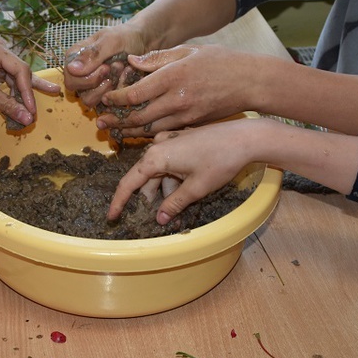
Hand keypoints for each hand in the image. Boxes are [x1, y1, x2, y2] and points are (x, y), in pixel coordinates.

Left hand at [0, 33, 59, 124]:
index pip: (20, 69)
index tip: (32, 110)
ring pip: (16, 75)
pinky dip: (14, 91)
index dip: (28, 91)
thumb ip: (6, 104)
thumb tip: (28, 118)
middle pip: (20, 70)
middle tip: (54, 93)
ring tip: (47, 95)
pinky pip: (7, 79)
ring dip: (24, 91)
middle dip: (30, 88)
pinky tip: (26, 100)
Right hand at [63, 22, 147, 106]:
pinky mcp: (104, 93)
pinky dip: (117, 94)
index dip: (88, 78)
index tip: (106, 67)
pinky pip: (105, 103)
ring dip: (108, 89)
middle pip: (80, 93)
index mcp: (74, 58)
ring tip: (120, 73)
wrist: (143, 41)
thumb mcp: (111, 40)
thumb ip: (92, 54)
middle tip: (116, 67)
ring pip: (90, 100)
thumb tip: (71, 69)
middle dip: (100, 83)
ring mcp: (91, 85)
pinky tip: (124, 79)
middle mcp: (80, 74)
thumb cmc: (125, 37)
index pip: (71, 80)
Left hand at [96, 44, 251, 136]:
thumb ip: (158, 58)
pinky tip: (137, 133)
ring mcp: (186, 115)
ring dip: (129, 131)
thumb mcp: (188, 50)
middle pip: (139, 116)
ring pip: (150, 129)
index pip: (136, 93)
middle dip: (116, 120)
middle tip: (100, 121)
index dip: (116, 98)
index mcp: (174, 77)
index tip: (105, 98)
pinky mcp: (193, 125)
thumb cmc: (221, 61)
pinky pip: (165, 132)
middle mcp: (177, 99)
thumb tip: (131, 61)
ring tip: (112, 131)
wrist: (251, 82)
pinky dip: (148, 134)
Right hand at [107, 119, 256, 224]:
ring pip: (159, 171)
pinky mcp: (181, 139)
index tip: (112, 216)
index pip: (129, 182)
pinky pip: (169, 162)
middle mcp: (158, 145)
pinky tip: (182, 194)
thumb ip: (174, 204)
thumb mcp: (196, 189)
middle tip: (152, 219)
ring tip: (174, 211)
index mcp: (156, 157)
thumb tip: (159, 219)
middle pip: (145, 177)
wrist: (244, 138)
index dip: (119, 201)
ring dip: (164, 190)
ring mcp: (169, 140)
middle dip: (148, 199)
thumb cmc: (220, 161)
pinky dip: (172, 179)